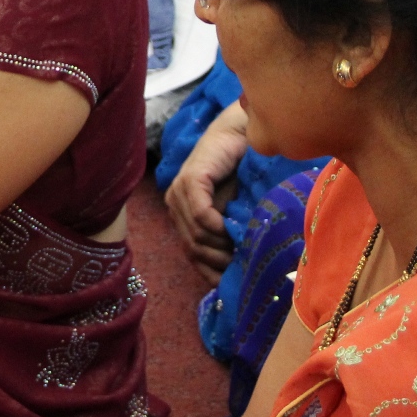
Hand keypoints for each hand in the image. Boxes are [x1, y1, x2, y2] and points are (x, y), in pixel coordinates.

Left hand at [165, 102, 248, 281]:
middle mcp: (175, 204)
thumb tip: (234, 270)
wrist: (242, 134)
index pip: (190, 253)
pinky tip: (229, 228)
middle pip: (191, 247)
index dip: (208, 271)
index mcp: (182, 213)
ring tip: (239, 247)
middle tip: (239, 264)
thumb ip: (227, 234)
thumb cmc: (241, 171)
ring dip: (219, 246)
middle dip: (215, 261)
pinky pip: (201, 215)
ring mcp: (179, 192)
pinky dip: (216, 227)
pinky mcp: (190, 181)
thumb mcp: (233, 210)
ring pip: (195, 234)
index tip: (229, 283)